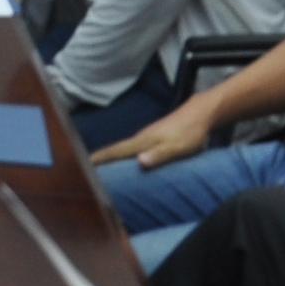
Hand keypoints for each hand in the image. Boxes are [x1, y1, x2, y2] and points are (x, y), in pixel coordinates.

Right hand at [98, 94, 222, 167]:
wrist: (200, 113)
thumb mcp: (178, 147)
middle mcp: (141, 137)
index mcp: (143, 141)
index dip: (101, 157)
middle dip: (101, 160)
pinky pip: (133, 148)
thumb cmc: (190, 132)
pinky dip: (125, 155)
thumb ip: (159, 155)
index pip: (117, 150)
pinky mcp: (154, 137)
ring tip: (102, 169)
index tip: (84, 163)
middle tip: (87, 172)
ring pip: (125, 149)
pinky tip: (126, 162)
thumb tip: (139, 161)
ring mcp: (147, 136)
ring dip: (112, 158)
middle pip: (116, 150)